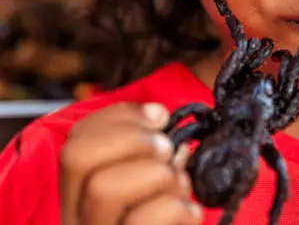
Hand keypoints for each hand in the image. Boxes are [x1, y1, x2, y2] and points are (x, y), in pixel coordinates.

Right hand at [60, 102, 201, 224]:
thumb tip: (159, 117)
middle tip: (168, 149)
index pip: (76, 141)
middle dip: (134, 140)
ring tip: (179, 186)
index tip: (160, 116)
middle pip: (77, 158)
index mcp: (82, 196)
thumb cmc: (167, 221)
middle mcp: (78, 221)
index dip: (120, 117)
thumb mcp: (154, 181)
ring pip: (103, 189)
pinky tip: (189, 214)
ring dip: (157, 175)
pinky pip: (143, 222)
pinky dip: (176, 208)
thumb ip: (151, 151)